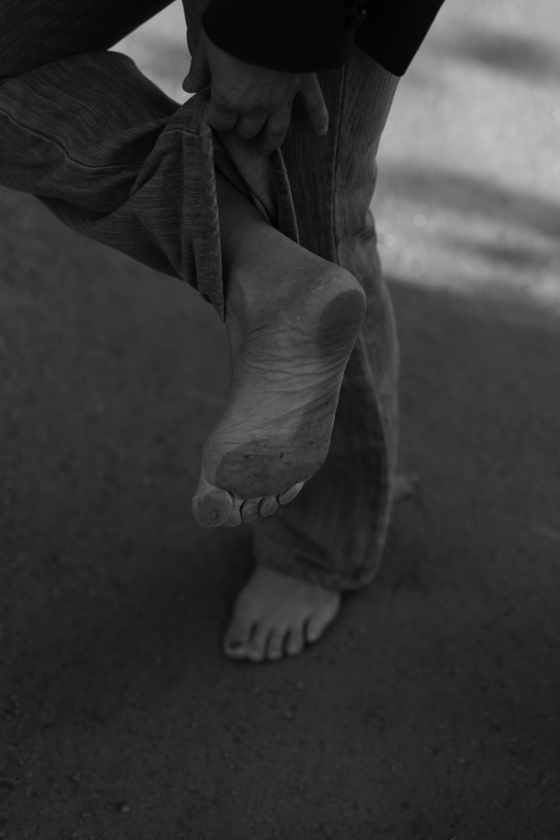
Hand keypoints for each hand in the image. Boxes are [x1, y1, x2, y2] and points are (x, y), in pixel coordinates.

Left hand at [183, 31, 328, 154]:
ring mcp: (282, 98)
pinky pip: (314, 107)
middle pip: (247, 129)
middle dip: (240, 126)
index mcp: (230, 98)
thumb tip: (189, 86)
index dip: (216, 117)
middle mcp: (257, 106)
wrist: (271, 12)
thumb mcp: (208, 44)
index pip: (221, 122)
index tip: (214, 110)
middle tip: (237, 122)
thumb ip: (200, 69)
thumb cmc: (234, 27)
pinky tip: (321, 132)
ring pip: (276, 130)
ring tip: (264, 149)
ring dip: (269, 142)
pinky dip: (319, 120)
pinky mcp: (302, 83)